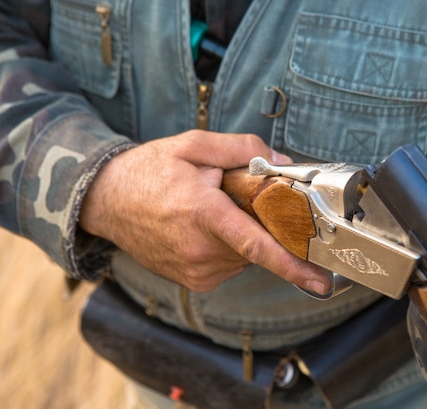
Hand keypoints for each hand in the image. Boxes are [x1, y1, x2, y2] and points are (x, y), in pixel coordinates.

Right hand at [79, 130, 329, 293]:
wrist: (106, 201)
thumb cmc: (148, 171)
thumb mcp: (193, 145)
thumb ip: (242, 148)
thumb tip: (282, 162)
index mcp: (203, 214)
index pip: (256, 244)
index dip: (292, 265)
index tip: (321, 281)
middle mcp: (200, 250)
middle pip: (259, 243)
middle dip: (263, 221)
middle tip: (235, 197)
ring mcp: (196, 270)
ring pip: (246, 255)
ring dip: (243, 233)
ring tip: (210, 211)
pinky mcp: (194, 281)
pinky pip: (231, 263)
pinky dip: (230, 246)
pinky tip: (204, 228)